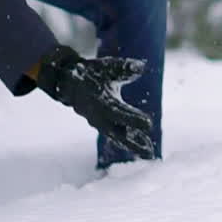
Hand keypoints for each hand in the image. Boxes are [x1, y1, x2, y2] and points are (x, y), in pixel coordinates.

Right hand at [36, 46, 154, 158]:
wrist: (72, 83)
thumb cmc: (93, 73)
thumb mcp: (108, 67)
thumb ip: (124, 68)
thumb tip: (140, 67)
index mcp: (101, 101)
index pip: (118, 112)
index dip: (132, 119)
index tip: (148, 124)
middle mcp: (99, 116)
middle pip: (117, 132)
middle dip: (133, 142)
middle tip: (149, 152)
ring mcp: (100, 123)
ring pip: (117, 137)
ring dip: (132, 145)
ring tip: (149, 154)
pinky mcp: (102, 125)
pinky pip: (116, 136)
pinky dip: (128, 141)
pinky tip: (144, 148)